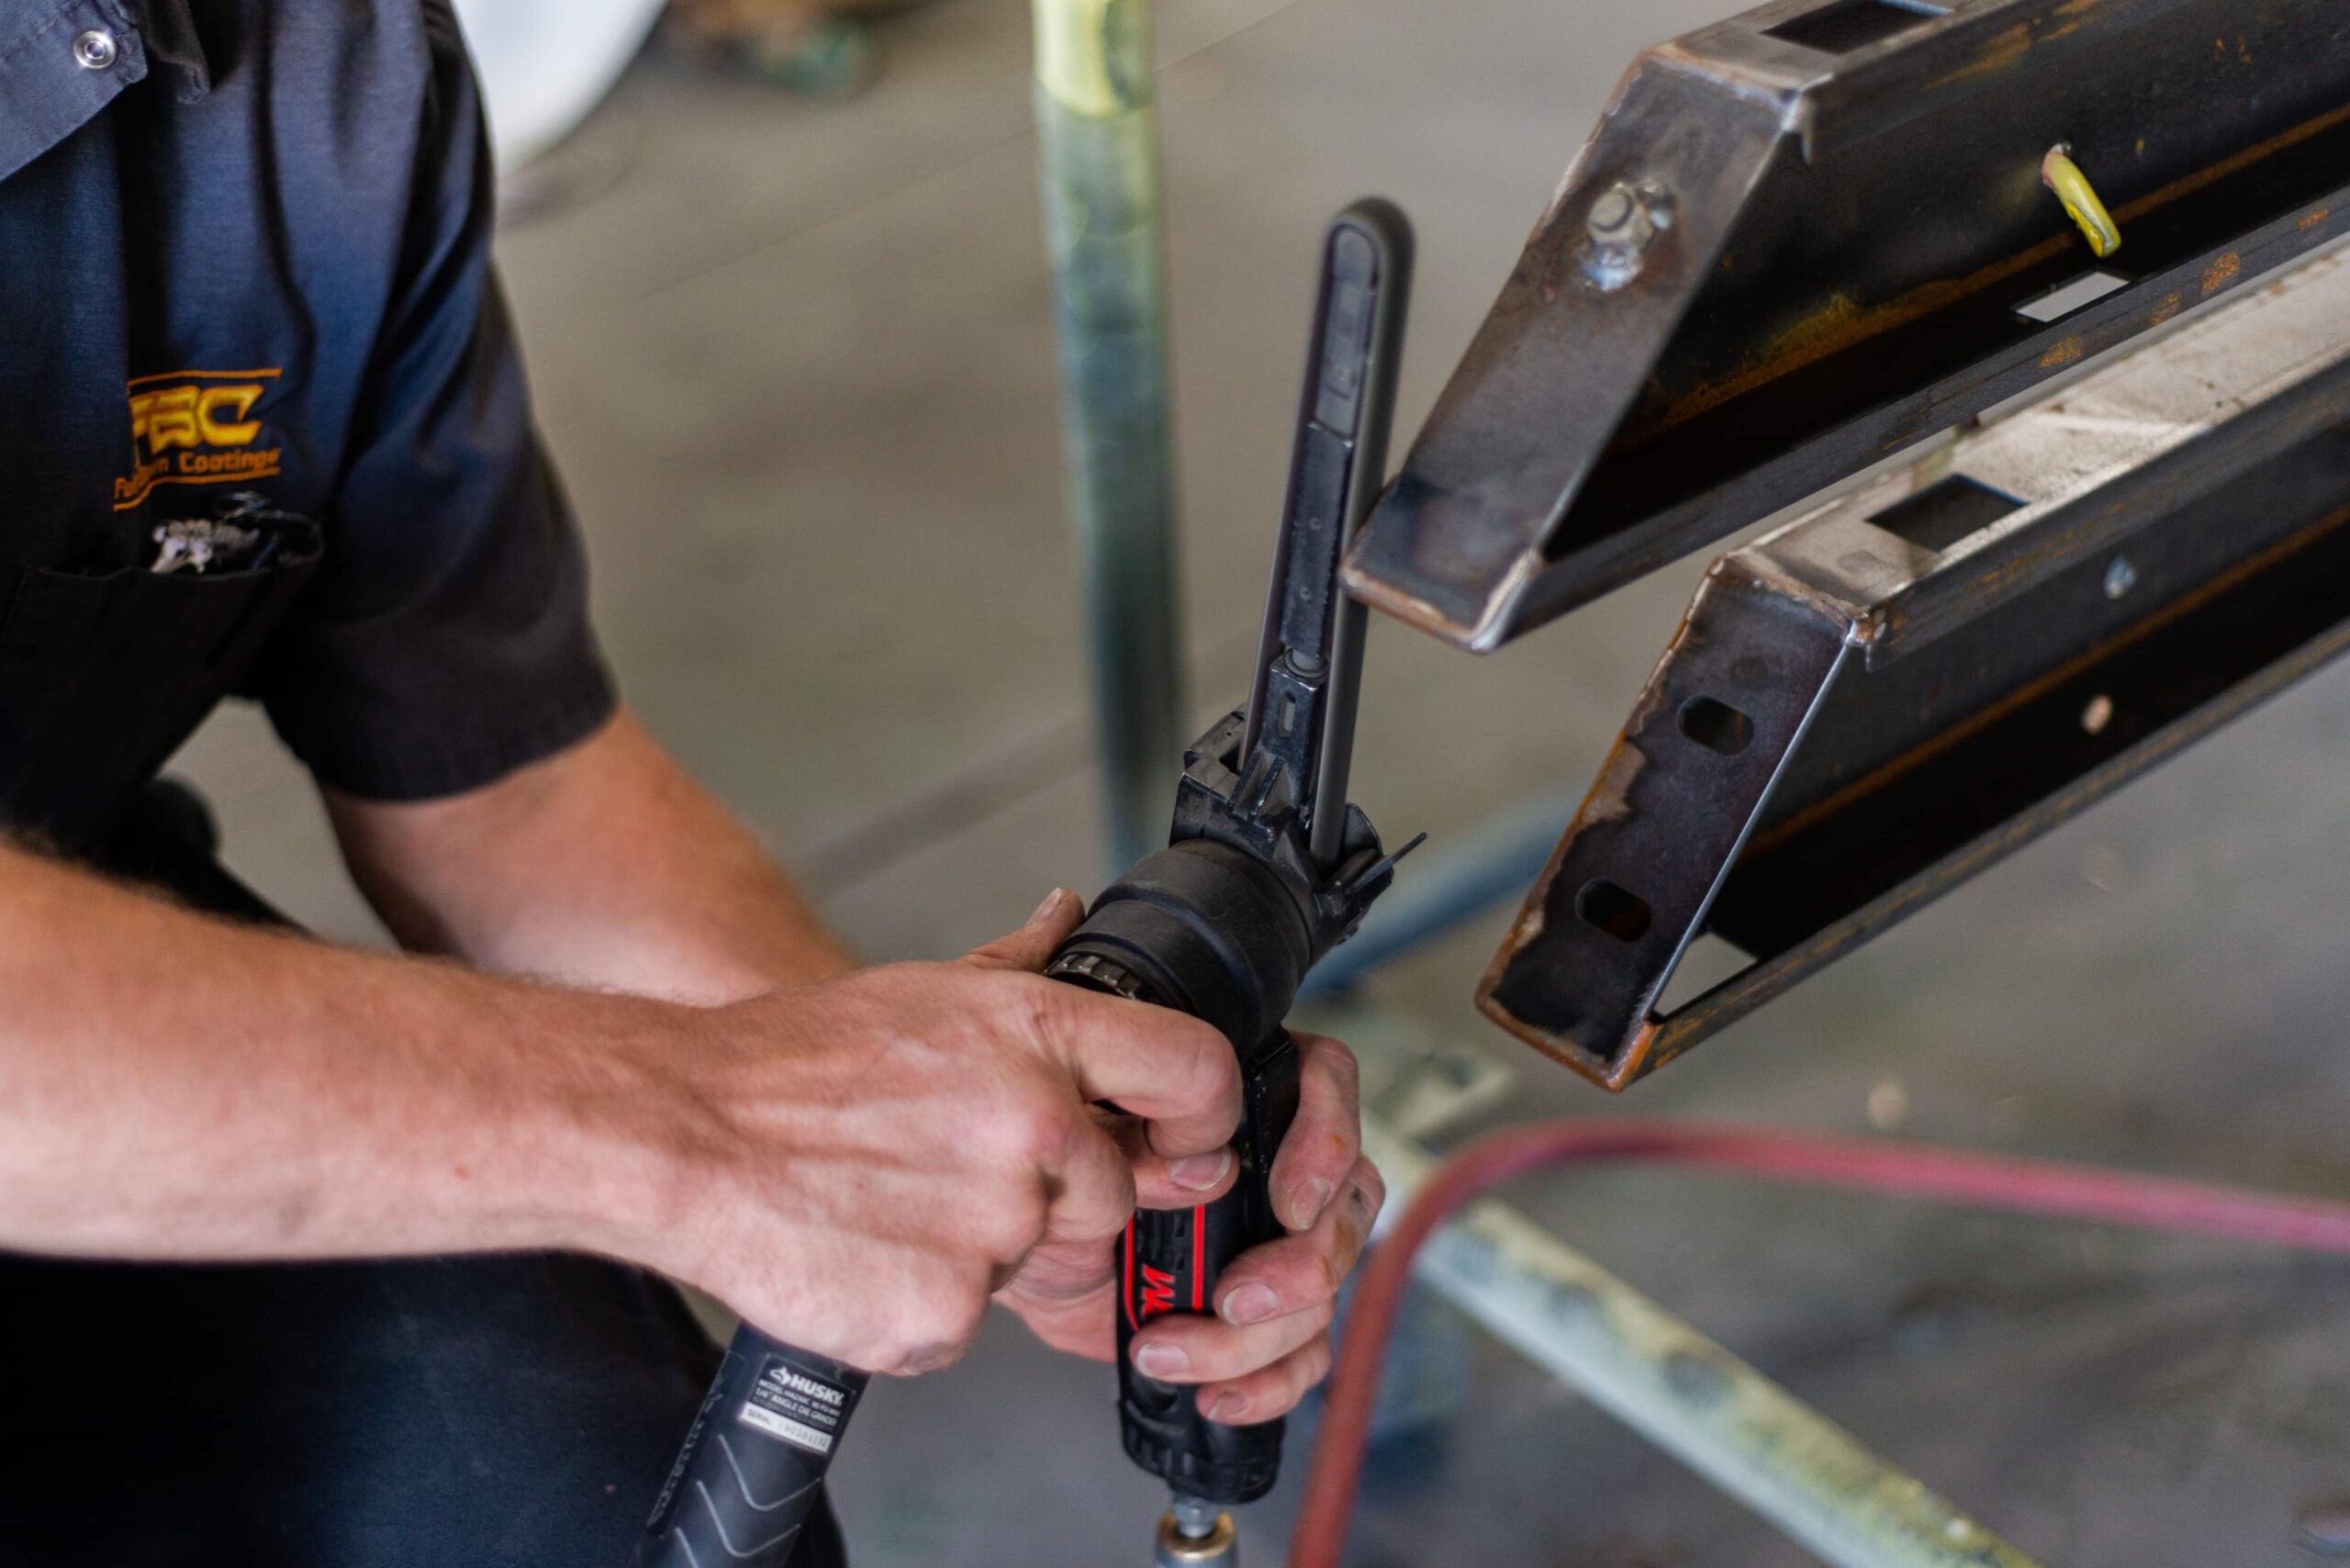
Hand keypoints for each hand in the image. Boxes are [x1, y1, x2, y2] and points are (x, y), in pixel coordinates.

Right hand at [611, 890, 1240, 1375]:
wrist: (680, 1133)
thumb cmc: (790, 1064)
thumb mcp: (923, 992)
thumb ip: (1017, 969)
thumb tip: (1066, 915)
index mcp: (1035, 1035)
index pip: (1191, 1070)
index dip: (1203, 1117)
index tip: (1185, 1141)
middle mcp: (1032, 1124)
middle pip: (1113, 1199)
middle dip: (1052, 1206)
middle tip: (951, 1180)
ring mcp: (993, 1223)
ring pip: (1039, 1267)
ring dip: (985, 1256)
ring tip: (897, 1206)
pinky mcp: (946, 1311)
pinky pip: (971, 1324)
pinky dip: (923, 1306)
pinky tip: (867, 1251)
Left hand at [999, 1018, 1383, 1428]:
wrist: (1022, 1243)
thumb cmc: (1052, 1166)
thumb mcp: (1077, 1131)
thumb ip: (1138, 1136)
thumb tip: (1203, 1171)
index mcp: (1241, 1090)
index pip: (1326, 1082)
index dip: (1326, 1142)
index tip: (1287, 1204)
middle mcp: (1276, 1161)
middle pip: (1348, 1201)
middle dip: (1303, 1265)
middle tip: (1233, 1296)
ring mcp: (1276, 1240)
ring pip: (1324, 1291)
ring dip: (1254, 1338)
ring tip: (1166, 1350)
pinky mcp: (1262, 1313)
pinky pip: (1304, 1356)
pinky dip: (1266, 1384)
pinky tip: (1213, 1395)